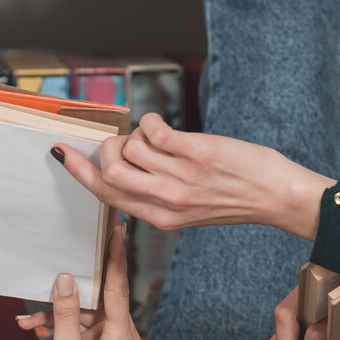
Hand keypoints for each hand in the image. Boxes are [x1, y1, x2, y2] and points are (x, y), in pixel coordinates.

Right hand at [17, 230, 139, 339]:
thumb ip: (65, 313)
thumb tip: (66, 278)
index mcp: (121, 334)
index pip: (118, 286)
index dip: (115, 255)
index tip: (118, 229)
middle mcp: (121, 334)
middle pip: (96, 297)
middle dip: (69, 291)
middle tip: (59, 259)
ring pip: (81, 313)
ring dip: (55, 315)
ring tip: (28, 320)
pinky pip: (77, 327)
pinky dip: (57, 327)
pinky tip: (31, 326)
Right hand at [53, 113, 334, 238]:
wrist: (277, 196)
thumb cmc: (236, 198)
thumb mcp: (189, 211)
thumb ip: (157, 195)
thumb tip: (127, 163)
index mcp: (160, 218)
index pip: (106, 196)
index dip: (78, 172)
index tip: (62, 153)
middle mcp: (167, 201)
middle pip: (110, 172)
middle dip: (107, 149)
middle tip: (126, 141)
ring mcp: (181, 178)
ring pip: (132, 147)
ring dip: (137, 133)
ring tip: (159, 137)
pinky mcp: (196, 154)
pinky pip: (154, 129)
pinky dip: (152, 121)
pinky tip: (164, 125)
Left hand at [243, 288, 339, 339]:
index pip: (314, 334)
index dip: (330, 316)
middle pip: (285, 315)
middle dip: (303, 294)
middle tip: (322, 285)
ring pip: (280, 319)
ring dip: (298, 305)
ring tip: (319, 300)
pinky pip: (279, 331)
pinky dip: (294, 323)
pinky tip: (310, 324)